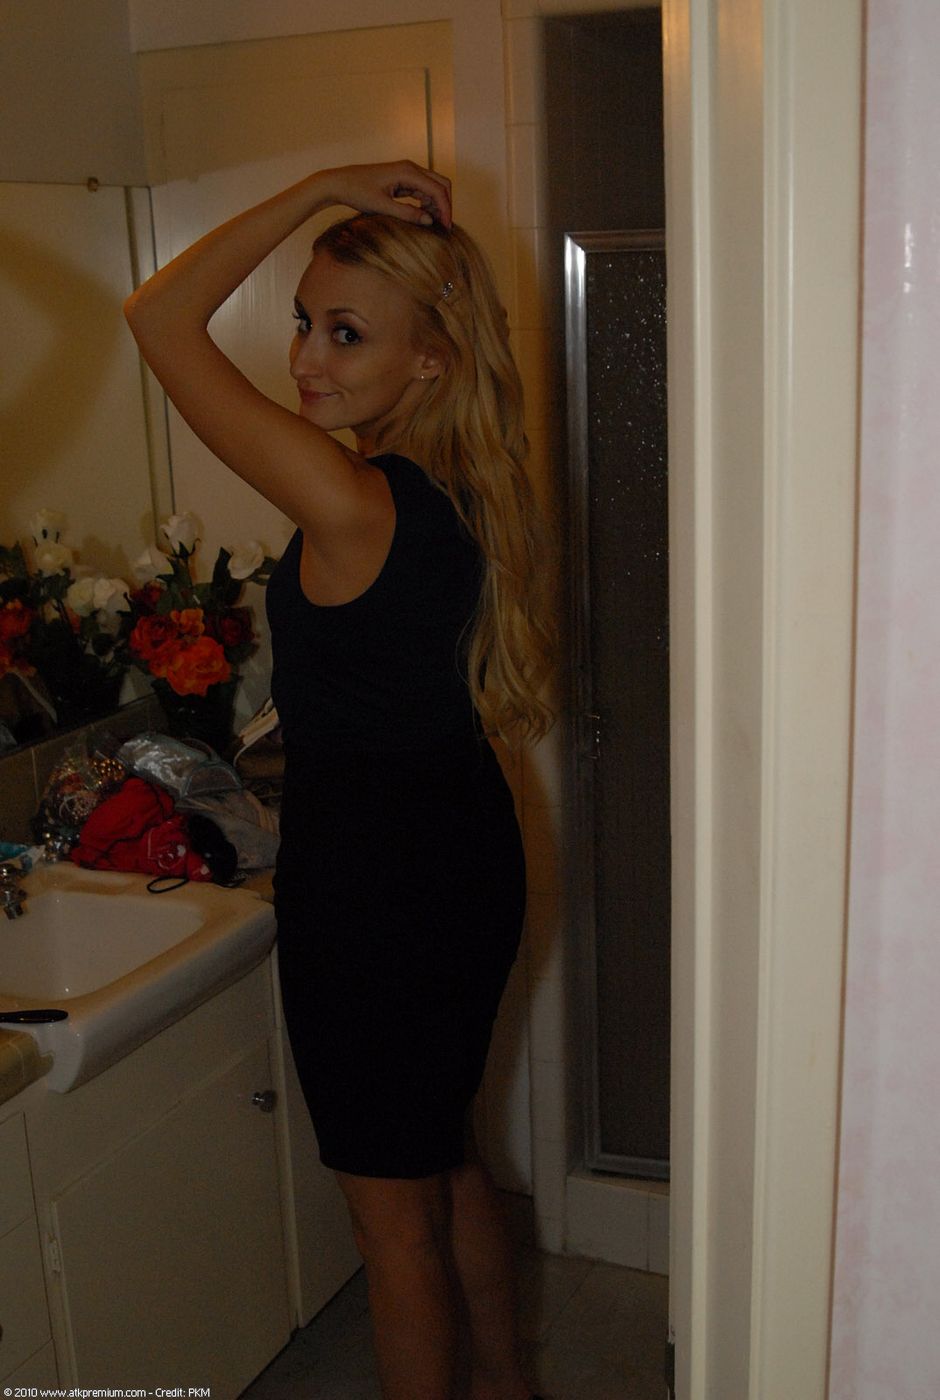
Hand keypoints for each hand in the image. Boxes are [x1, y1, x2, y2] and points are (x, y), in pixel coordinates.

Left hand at [318, 160, 452, 228]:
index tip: (446, 228)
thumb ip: (407, 214)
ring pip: (433, 187)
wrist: (339, 183)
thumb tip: (430, 221)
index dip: (445, 209)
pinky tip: (424, 217)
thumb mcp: (382, 207)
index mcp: (407, 171)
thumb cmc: (357, 192)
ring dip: (437, 204)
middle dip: (446, 205)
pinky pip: (422, 190)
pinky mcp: (402, 179)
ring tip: (434, 225)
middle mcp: (410, 168)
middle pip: (441, 184)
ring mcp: (407, 173)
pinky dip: (427, 203)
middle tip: (444, 227)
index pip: (437, 190)